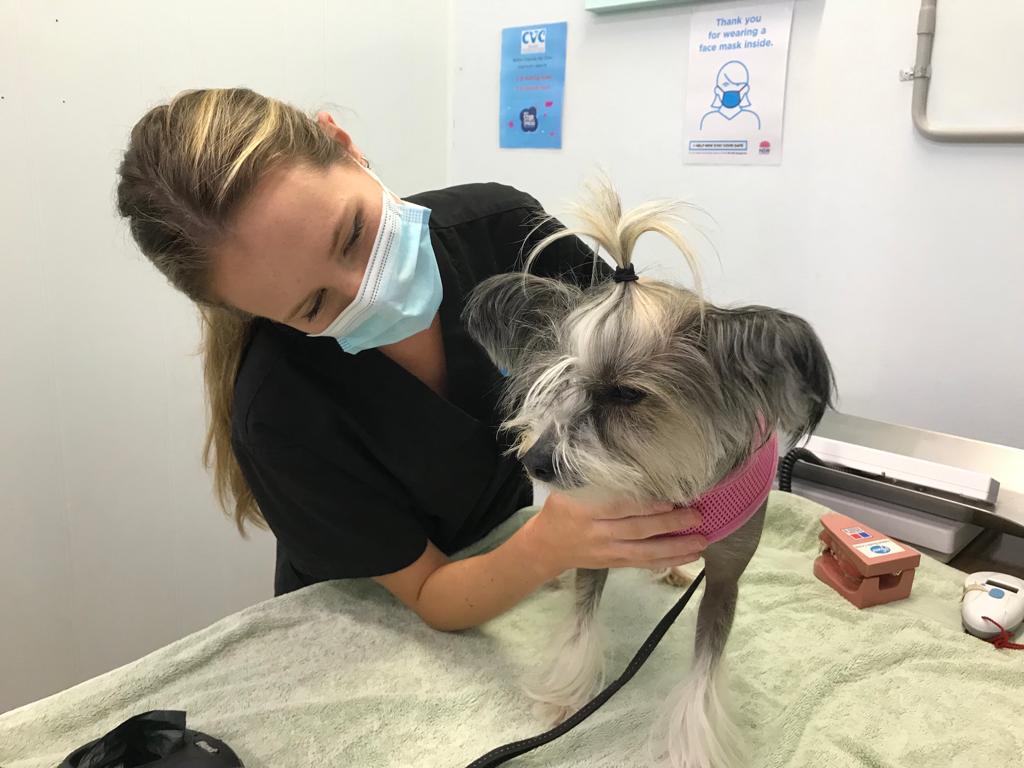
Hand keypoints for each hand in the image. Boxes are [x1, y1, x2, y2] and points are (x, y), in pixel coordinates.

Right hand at [524, 491, 708, 574]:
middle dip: (669, 524)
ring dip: (676, 547)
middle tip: (697, 516)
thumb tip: (631, 465)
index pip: (619, 508)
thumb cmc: (560, 510)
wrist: (546, 547)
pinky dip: (669, 561)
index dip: (645, 506)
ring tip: (701, 541)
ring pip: (646, 552)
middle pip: (637, 530)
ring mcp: (608, 552)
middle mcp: (597, 534)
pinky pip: (645, 564)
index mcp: (584, 511)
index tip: (670, 499)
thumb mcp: (568, 490)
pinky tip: (689, 557)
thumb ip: (595, 482)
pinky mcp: (616, 564)